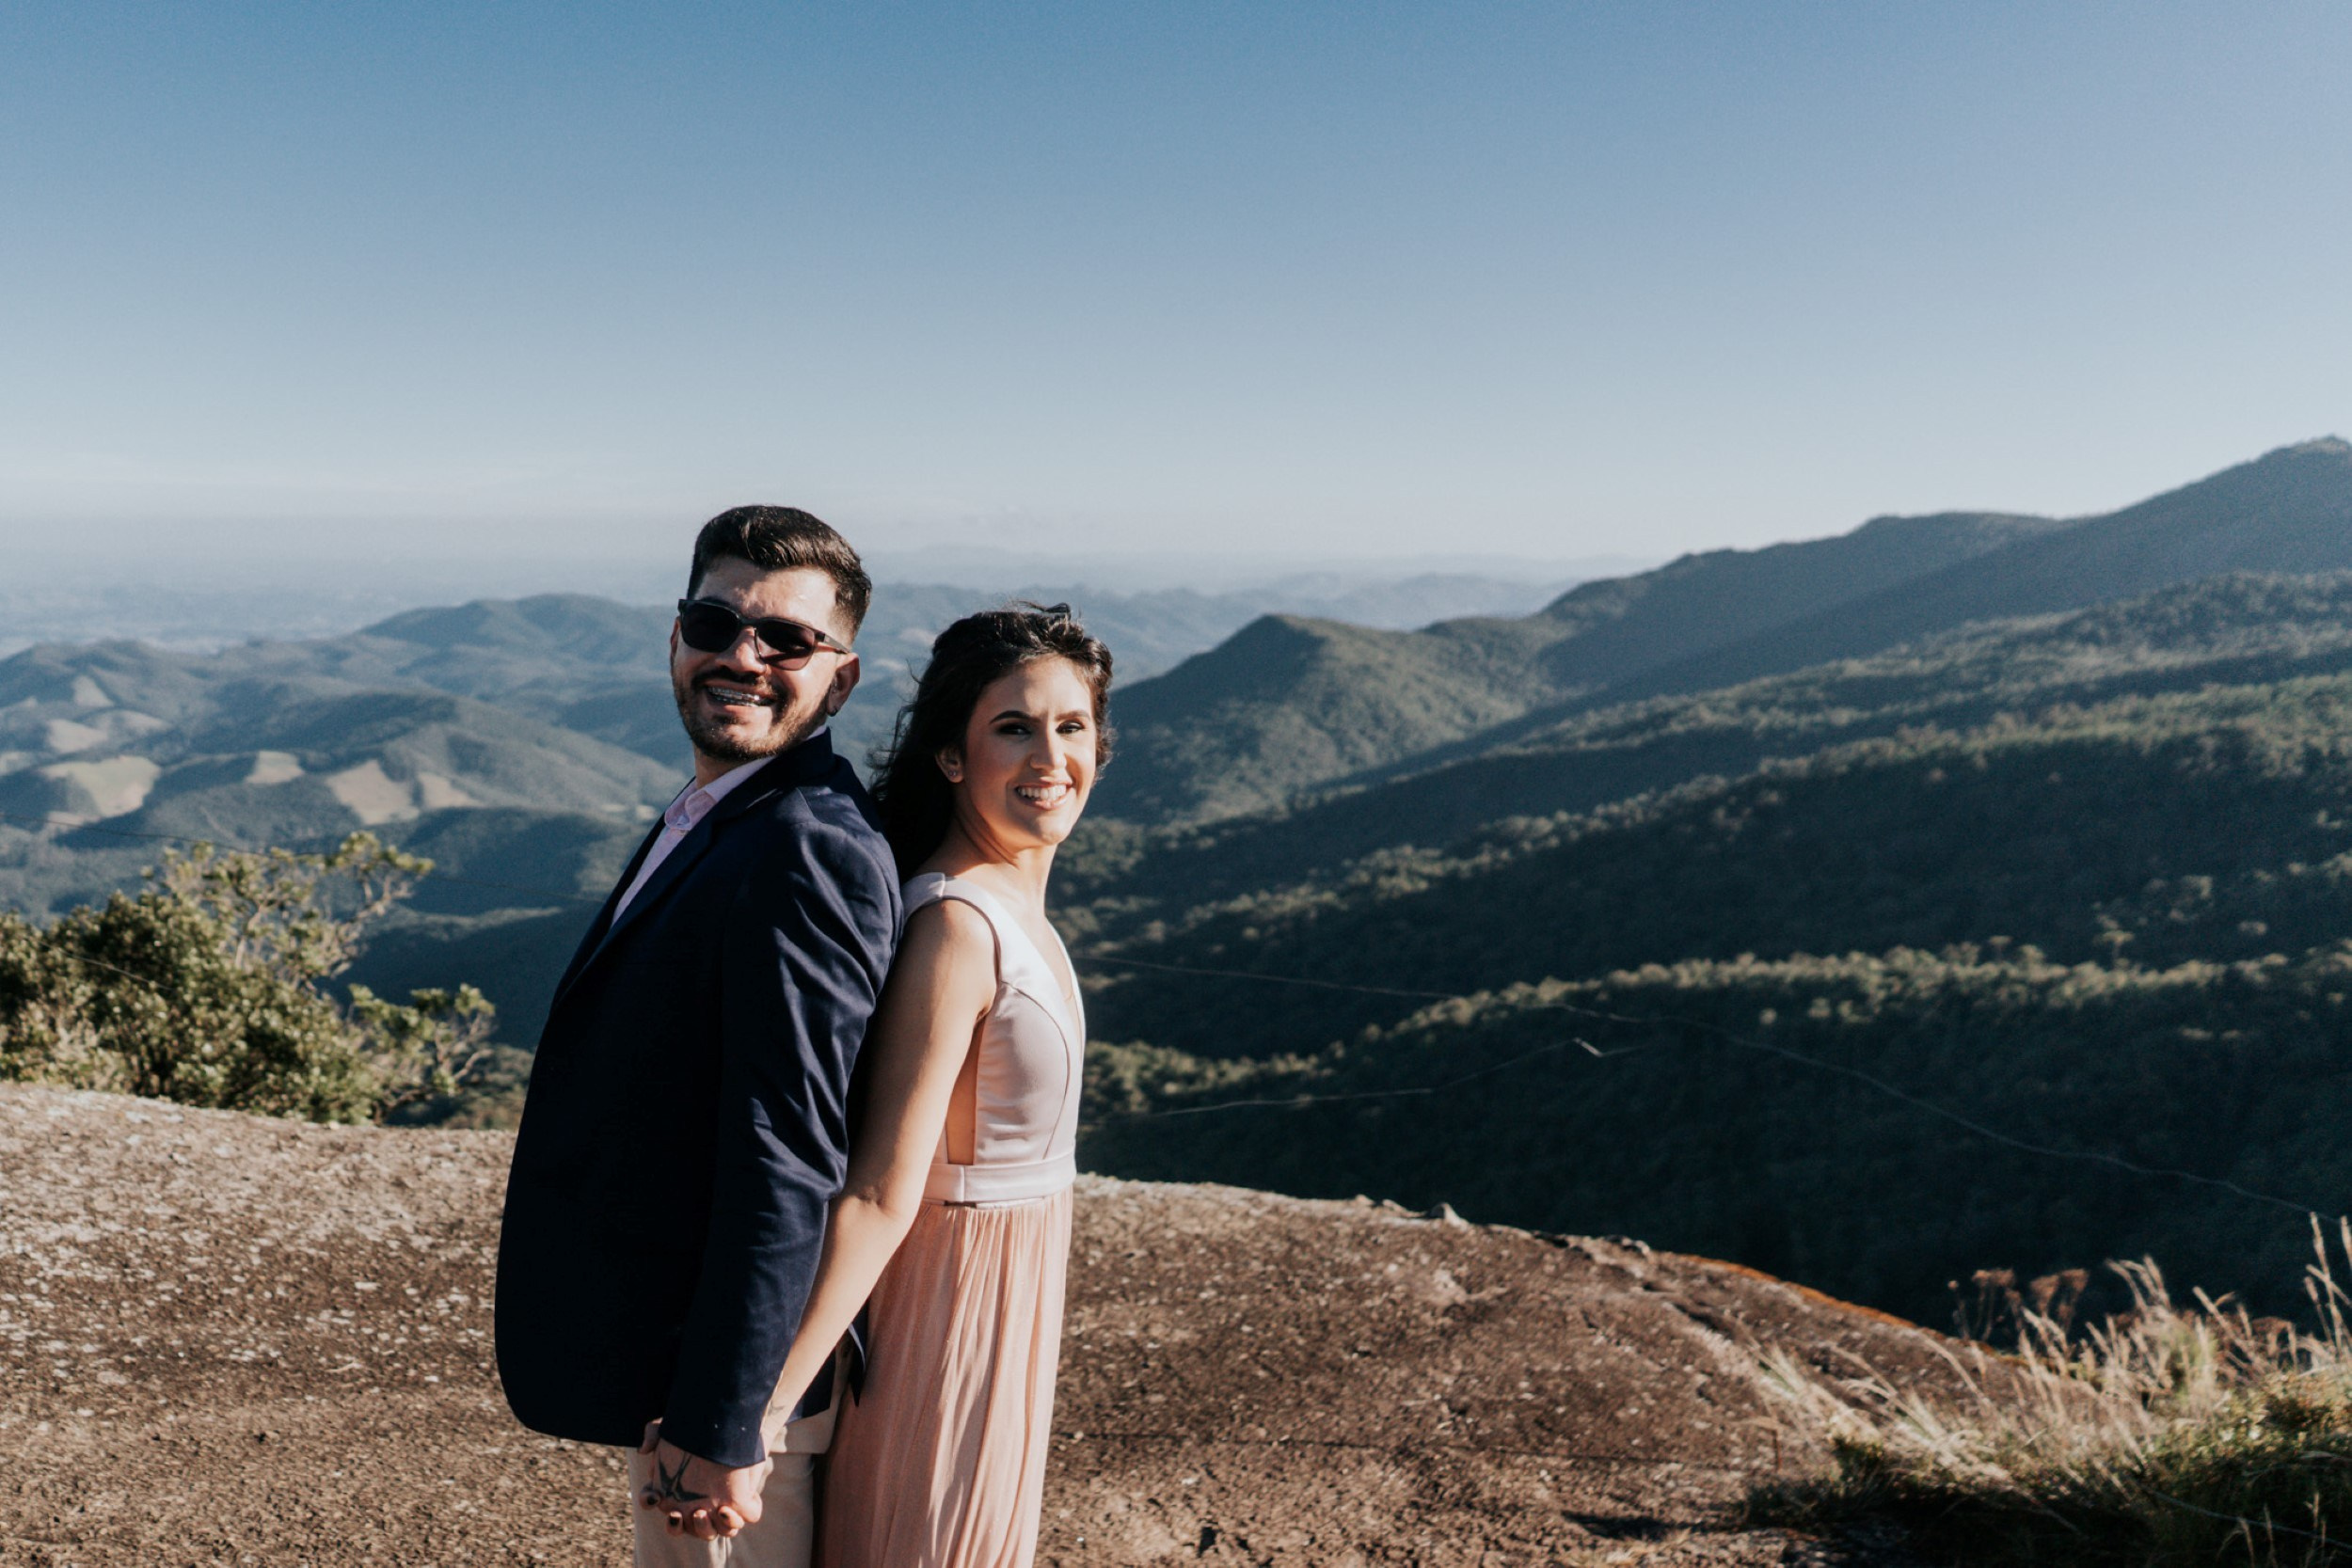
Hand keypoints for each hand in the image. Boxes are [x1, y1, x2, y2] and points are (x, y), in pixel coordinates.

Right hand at [637, 1426, 770, 1541]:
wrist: (736, 1425)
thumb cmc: (702, 1429)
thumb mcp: (677, 1425)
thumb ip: (654, 1432)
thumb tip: (643, 1450)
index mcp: (670, 1487)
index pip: (650, 1500)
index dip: (648, 1500)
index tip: (655, 1495)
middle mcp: (690, 1503)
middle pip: (678, 1527)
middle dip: (676, 1526)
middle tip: (680, 1513)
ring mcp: (713, 1507)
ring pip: (706, 1532)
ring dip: (703, 1529)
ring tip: (705, 1512)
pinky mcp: (738, 1504)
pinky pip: (733, 1524)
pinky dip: (731, 1521)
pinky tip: (727, 1508)